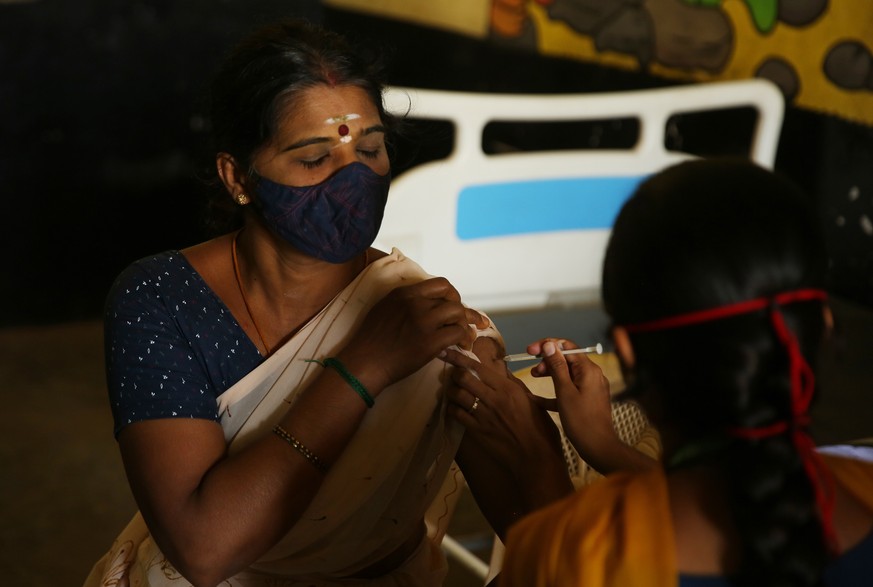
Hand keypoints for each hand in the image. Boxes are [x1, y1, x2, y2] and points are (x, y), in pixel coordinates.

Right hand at [341, 277, 487, 391]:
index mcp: (405, 293)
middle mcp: (416, 303)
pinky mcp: (431, 341)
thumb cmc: (371, 340)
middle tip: (462, 323)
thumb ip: (406, 302)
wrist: (364, 363)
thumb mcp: (384, 308)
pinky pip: (458, 333)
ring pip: (459, 313)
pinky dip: (463, 339)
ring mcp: (424, 322)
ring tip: (465, 337)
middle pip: (453, 298)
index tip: (452, 304)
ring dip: (464, 325)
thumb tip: (428, 303)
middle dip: (461, 311)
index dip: (451, 294)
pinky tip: (462, 346)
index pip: (440, 284)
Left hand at [441, 348, 565, 480]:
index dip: (460, 359)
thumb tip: (500, 371)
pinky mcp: (477, 431)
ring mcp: (483, 416)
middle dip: (454, 373)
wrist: (536, 459)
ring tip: (452, 390)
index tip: (447, 352)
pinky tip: (453, 407)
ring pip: (457, 395)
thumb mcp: (532, 401)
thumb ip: (514, 384)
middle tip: (453, 373)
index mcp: (508, 389)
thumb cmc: (541, 429)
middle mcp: (493, 399)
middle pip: (463, 379)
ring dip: (452, 390)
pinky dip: (452, 408)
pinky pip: (457, 415)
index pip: (478, 368)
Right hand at [535, 339, 654, 473]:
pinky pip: (569, 388)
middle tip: (533, 370)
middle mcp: (592, 374)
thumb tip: (549, 345)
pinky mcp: (587, 399)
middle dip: (548, 360)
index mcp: (588, 369)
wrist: (598, 447)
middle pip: (567, 359)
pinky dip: (555, 390)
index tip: (530, 350)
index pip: (567, 347)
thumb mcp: (564, 392)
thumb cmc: (581, 421)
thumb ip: (557, 367)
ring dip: (550, 373)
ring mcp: (591, 387)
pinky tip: (539, 399)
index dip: (547, 345)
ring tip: (534, 377)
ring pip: (567, 373)